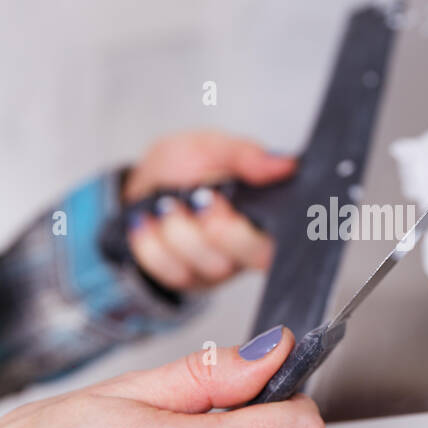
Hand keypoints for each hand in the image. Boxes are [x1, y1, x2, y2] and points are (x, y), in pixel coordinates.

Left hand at [123, 131, 295, 290]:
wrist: (141, 186)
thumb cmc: (185, 167)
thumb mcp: (211, 146)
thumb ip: (245, 154)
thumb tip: (286, 164)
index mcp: (263, 216)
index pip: (284, 237)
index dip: (256, 226)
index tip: (219, 199)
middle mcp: (247, 247)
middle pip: (253, 256)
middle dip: (219, 227)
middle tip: (198, 199)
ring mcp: (217, 268)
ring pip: (208, 263)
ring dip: (178, 227)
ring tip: (165, 204)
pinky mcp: (186, 280)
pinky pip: (170, 270)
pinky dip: (150, 239)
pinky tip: (148, 221)